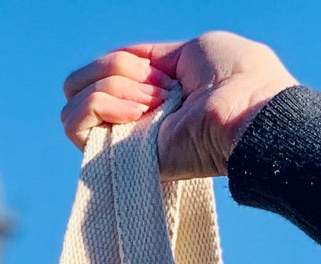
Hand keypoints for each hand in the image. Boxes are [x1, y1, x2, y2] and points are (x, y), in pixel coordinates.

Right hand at [62, 33, 296, 179]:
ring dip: (111, 87)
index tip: (158, 70)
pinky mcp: (116, 157)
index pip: (109, 69)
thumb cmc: (236, 77)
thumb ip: (156, 57)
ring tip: (151, 102)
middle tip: (156, 86)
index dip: (123, 59)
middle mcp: (135, 117)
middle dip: (114, 69)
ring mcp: (124, 139)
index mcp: (154, 91)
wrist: (245, 112)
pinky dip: (98, 104)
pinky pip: (74, 123)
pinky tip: (136, 111)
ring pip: (76, 100)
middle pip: (84, 82)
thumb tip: (129, 65)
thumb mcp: (192, 49)